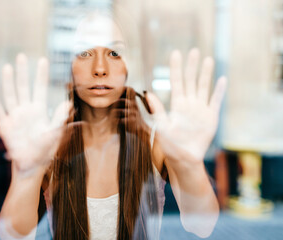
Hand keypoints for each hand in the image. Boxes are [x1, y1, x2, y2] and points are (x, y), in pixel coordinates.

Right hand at [0, 54, 71, 173]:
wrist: (30, 165)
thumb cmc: (45, 149)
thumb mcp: (54, 134)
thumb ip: (59, 119)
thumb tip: (68, 104)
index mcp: (39, 110)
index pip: (40, 88)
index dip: (41, 75)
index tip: (42, 60)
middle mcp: (26, 110)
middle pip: (24, 87)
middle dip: (23, 72)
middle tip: (21, 56)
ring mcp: (14, 116)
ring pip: (10, 95)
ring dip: (8, 82)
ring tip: (7, 67)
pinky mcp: (4, 125)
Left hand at [147, 49, 226, 164]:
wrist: (185, 159)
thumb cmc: (170, 145)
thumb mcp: (161, 128)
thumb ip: (157, 111)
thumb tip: (148, 94)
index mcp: (176, 105)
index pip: (176, 82)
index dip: (176, 68)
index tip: (176, 53)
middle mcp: (189, 104)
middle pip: (190, 80)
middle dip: (192, 66)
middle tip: (194, 51)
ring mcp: (200, 109)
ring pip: (203, 87)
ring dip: (206, 74)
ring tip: (208, 59)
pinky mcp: (211, 117)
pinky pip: (216, 101)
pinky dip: (219, 90)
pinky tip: (222, 79)